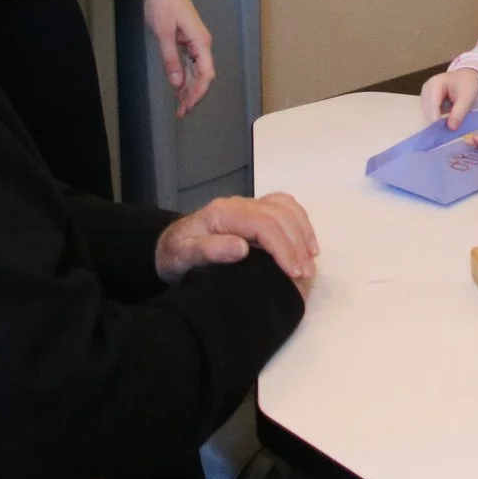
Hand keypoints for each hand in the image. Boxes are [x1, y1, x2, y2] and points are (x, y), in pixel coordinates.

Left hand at [143, 0, 215, 117]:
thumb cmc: (163, 2)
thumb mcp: (163, 33)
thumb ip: (170, 59)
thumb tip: (177, 83)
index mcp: (201, 42)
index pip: (206, 75)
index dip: (198, 94)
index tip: (186, 107)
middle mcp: (202, 43)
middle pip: (203, 76)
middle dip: (193, 95)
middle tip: (181, 112)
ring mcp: (195, 41)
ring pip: (197, 71)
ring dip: (189, 88)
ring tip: (179, 105)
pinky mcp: (187, 38)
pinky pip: (189, 62)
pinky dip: (185, 76)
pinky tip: (178, 86)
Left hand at [155, 191, 318, 292]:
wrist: (167, 246)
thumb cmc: (175, 256)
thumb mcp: (182, 257)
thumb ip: (208, 251)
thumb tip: (242, 248)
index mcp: (223, 213)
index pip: (263, 224)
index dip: (283, 247)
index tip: (294, 273)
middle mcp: (239, 203)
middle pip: (279, 215)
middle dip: (296, 245)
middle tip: (305, 275)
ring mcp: (249, 204)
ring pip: (286, 208)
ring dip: (303, 234)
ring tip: (310, 263)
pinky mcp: (256, 210)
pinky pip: (286, 207)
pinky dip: (301, 224)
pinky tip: (307, 245)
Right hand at [422, 68, 477, 129]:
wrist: (468, 76)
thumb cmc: (468, 85)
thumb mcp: (467, 98)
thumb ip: (459, 113)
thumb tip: (451, 129)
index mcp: (435, 84)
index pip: (432, 107)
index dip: (436, 122)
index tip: (444, 135)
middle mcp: (426, 89)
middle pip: (427, 112)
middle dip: (436, 124)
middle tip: (448, 135)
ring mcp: (425, 94)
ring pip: (427, 115)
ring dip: (436, 123)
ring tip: (448, 129)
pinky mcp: (426, 100)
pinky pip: (429, 114)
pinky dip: (437, 120)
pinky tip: (446, 123)